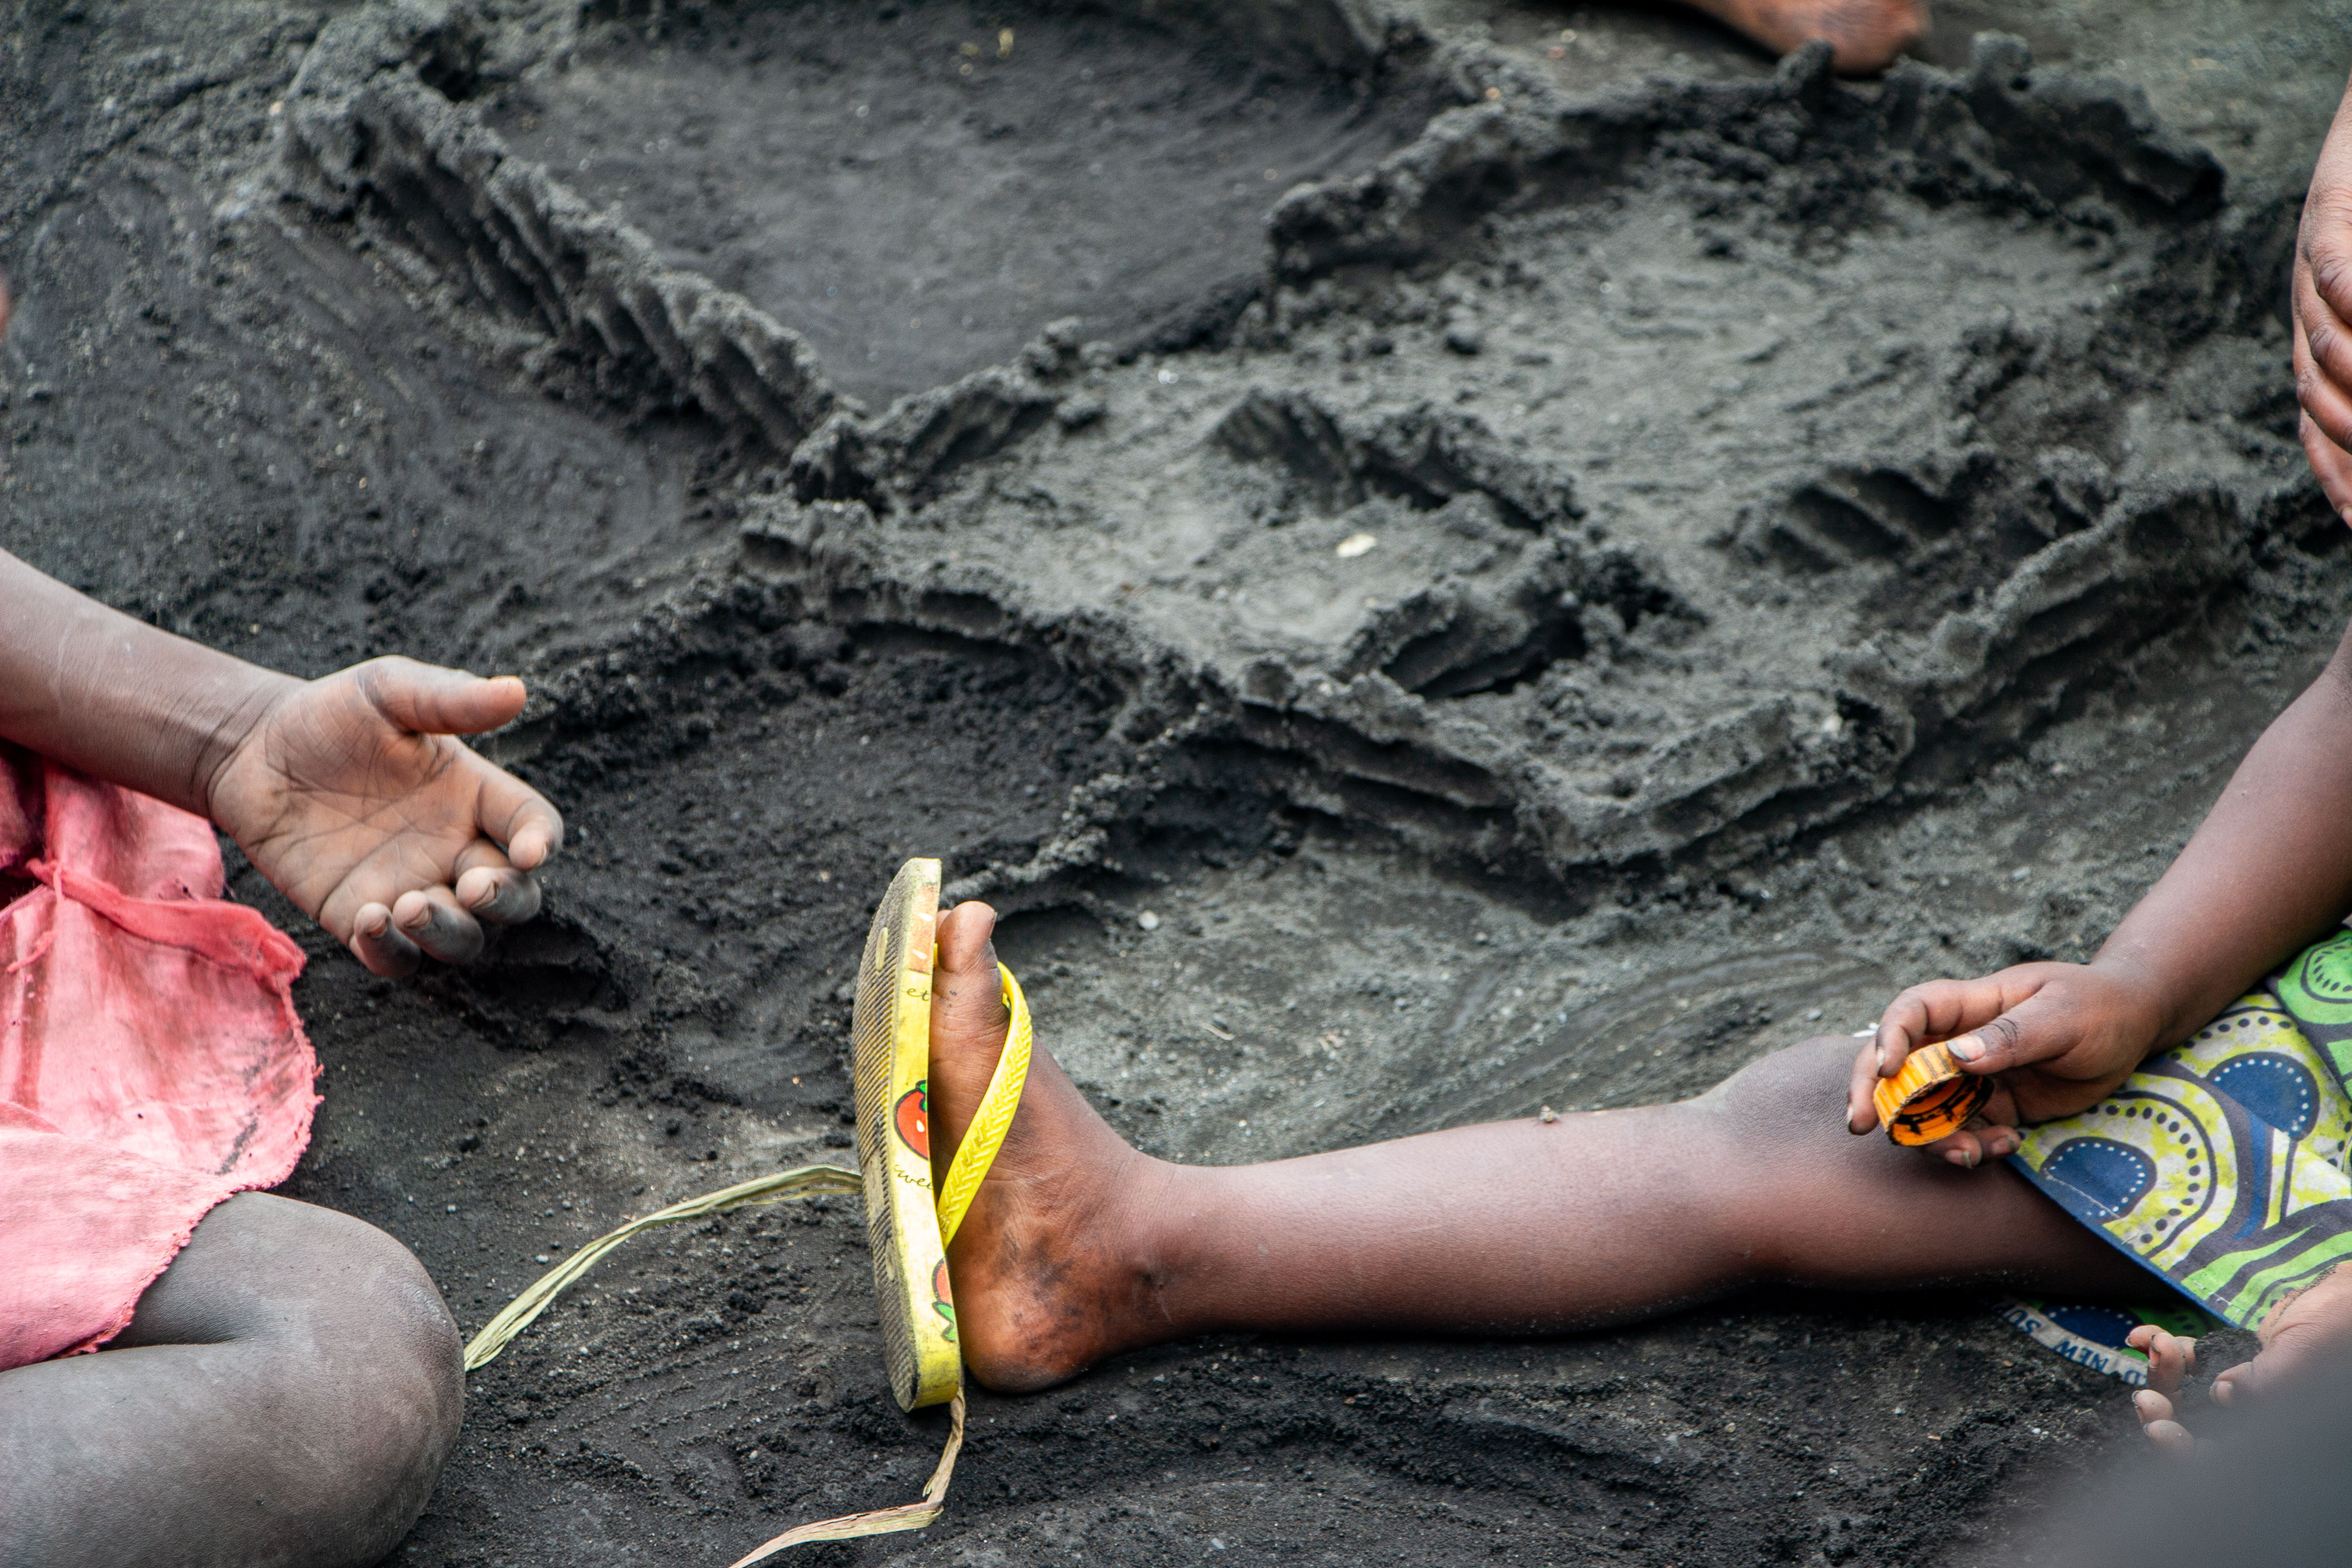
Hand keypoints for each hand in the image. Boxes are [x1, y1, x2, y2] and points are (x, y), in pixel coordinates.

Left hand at [203, 657, 562, 975]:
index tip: (529, 851)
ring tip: (409, 907)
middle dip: (506, 899)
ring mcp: (410, 889)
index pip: (533, 825)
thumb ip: (450, 698)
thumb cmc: (329, 716)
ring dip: (448, 932)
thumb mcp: (388, 692)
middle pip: (514, 896)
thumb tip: (517, 691)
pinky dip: (391, 951)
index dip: (541, 841)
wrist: (250, 753)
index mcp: (475, 797)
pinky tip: (367, 920)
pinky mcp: (358, 918)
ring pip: (461, 938)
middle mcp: (454, 850)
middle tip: (475, 888)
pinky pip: (395, 957)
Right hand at [1844, 960, 2166, 1165]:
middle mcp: (1958, 1041)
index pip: (1912, 1013)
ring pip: (1925, 1109)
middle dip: (1872, 1094)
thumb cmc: (2097, 1007)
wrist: (2131, 1028)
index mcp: (1969, 1005)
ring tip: (1967, 1156)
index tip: (1885, 1070)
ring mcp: (1972, 1078)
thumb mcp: (2063, 1015)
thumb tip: (1959, 1056)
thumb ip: (2013, 1035)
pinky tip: (2008, 1145)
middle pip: (1896, 1064)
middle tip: (1860, 1126)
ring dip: (1932, 1137)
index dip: (1888, 1037)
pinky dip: (1976, 1147)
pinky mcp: (1992, 1108)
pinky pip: (1965, 1133)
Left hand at [2129, 1265, 2351, 1453]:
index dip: (2186, 1453)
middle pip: (2195, 1430)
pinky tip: (2142, 1335)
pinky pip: (2187, 1364)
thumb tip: (2224, 1394)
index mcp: (2278, 1429)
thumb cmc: (2337, 1326)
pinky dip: (2162, 1351)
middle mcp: (2255, 1417)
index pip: (2224, 1459)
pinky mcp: (2229, 1361)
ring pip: (2184, 1396)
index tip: (2159, 1431)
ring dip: (2161, 1375)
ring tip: (2159, 1345)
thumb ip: (2267, 1383)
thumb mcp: (2304, 1356)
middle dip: (2163, 1415)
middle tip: (2145, 1399)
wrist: (2344, 1294)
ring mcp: (2239, 1390)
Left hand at [2293, 72, 2351, 521]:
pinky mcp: (2324, 218)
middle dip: (2347, 443)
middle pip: (2316, 399)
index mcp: (2321, 348)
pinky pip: (2330, 265)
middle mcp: (2306, 321)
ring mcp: (2308, 275)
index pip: (2319, 430)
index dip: (2336, 477)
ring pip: (2323, 344)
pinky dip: (2351, 294)